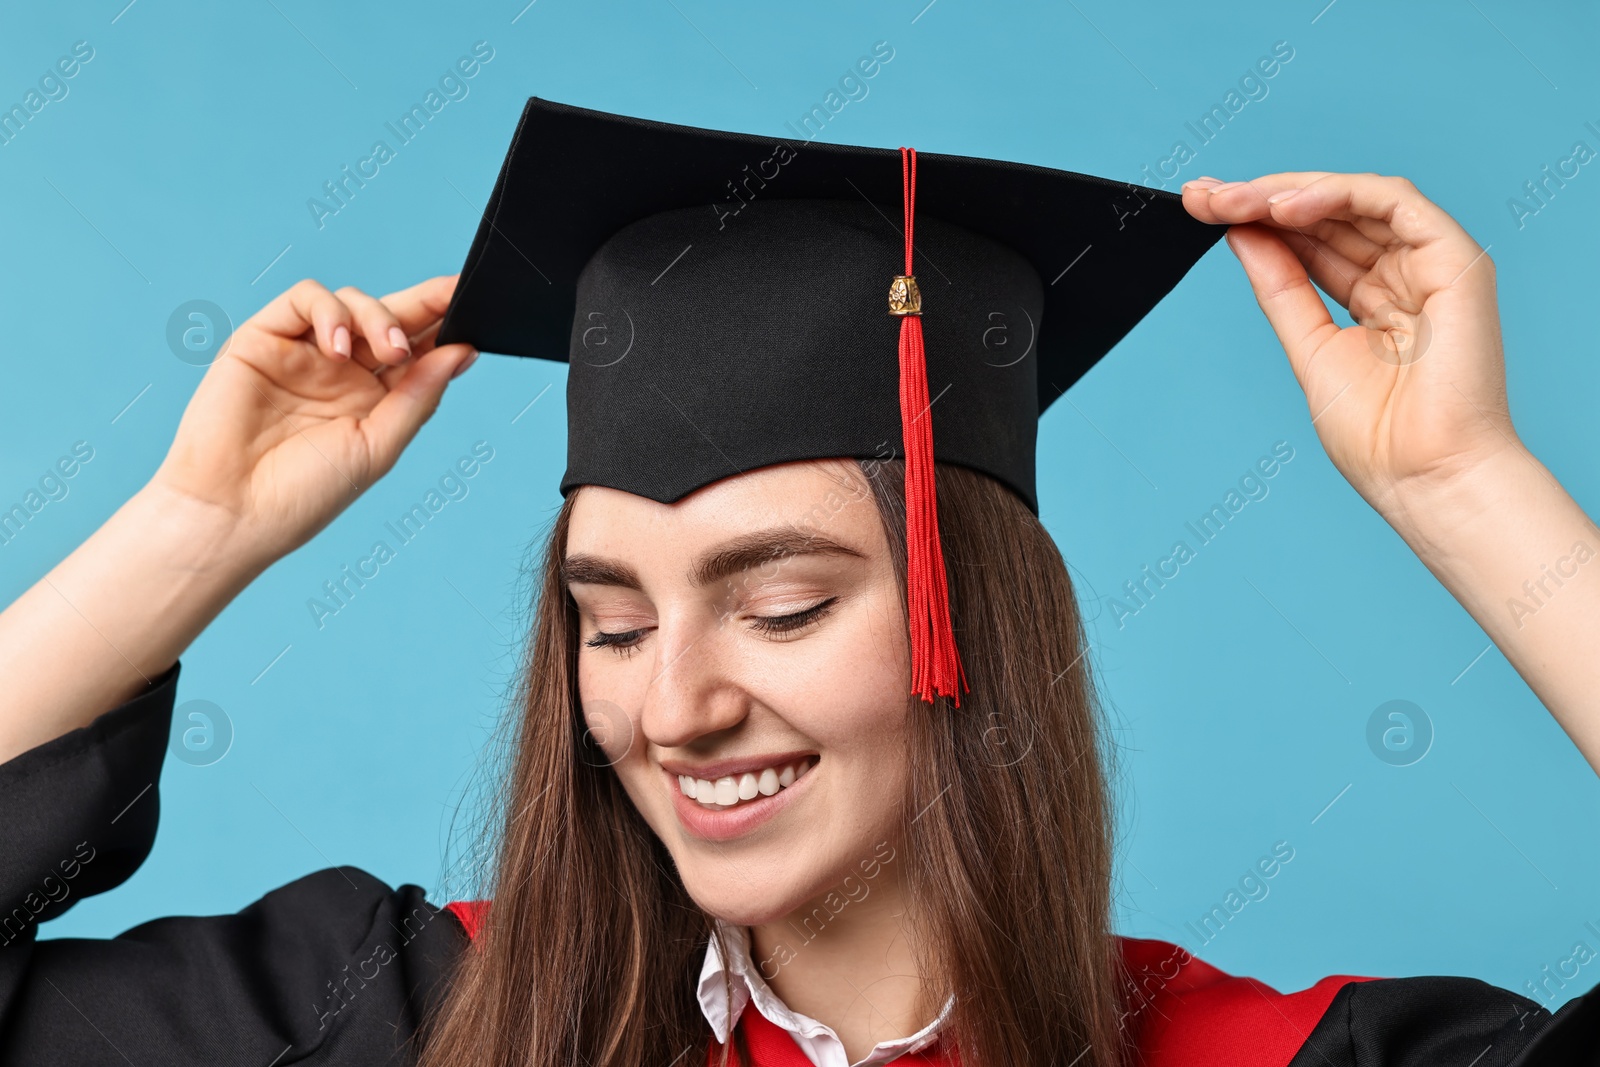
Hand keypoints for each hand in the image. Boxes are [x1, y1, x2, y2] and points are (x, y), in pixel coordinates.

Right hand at [149, 275, 478, 565]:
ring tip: (390, 352)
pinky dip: (329, 311)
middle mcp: (340, 372)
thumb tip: (462, 353)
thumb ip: (419, 396)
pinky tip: (338, 349)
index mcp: (374, 399)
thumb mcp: (379, 446)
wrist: (234, 512)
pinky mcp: (263, 338)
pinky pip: (303, 300)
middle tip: (451, 300)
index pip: (416, 350)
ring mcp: (302, 353)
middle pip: (389, 318)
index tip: (476, 305)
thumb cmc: (304, 494)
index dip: (444, 325)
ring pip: (350, 302)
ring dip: (379, 317)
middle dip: (424, 304)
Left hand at [1180, 172, 1510, 516]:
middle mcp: (1406, 276)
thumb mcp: (1310, 349)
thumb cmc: (1380, 438)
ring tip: (1232, 200)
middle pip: (1328, 216)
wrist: (1424, 478)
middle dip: (1260, 200)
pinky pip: (1393, 203)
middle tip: (1202, 196)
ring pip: (1356, 200)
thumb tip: (1242, 236)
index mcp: (1376, 300)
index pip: (1313, 242)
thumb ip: (1282, 289)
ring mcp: (1433, 266)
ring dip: (1287, 193)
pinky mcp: (1456, 261)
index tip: (1201, 210)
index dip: (1258, 220)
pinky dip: (1337, 195)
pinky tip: (1283, 208)